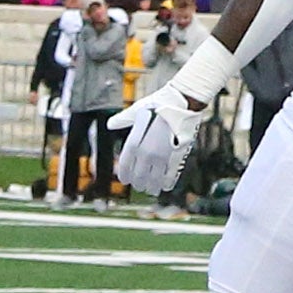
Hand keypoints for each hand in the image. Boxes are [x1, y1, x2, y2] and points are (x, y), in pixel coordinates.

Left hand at [113, 83, 202, 197]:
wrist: (183, 102)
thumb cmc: (159, 103)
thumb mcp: (137, 109)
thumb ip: (123, 119)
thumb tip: (110, 124)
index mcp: (135, 142)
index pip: (125, 165)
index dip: (124, 175)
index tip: (124, 180)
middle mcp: (146, 153)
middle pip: (139, 176)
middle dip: (138, 183)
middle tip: (139, 186)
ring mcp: (162, 157)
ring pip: (154, 180)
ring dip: (152, 187)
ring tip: (151, 190)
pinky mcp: (176, 157)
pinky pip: (170, 176)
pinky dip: (167, 184)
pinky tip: (165, 187)